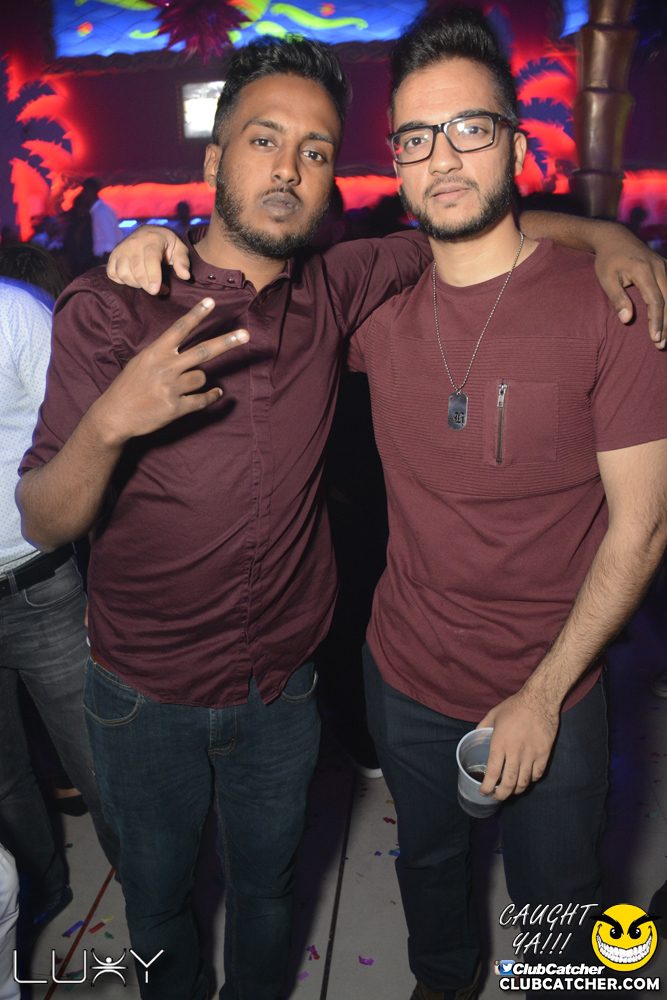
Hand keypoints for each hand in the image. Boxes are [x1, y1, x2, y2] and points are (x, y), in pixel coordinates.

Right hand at [88, 298, 247, 445]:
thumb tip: (186, 349)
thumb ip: (163, 353)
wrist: (114, 416)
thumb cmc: (128, 387)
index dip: (196, 314)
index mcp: (155, 353)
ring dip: (199, 381)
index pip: (179, 329)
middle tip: (245, 335)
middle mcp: (165, 368)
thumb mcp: (141, 362)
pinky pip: (203, 399)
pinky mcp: (176, 408)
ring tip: (183, 386)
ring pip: (202, 377)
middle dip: (227, 342)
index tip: (211, 302)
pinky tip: (216, 393)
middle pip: (203, 351)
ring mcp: (171, 388)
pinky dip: (212, 396)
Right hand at [106, 225, 190, 294]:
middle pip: (138, 271)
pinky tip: (133, 278)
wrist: (148, 232)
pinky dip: (122, 281)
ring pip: (124, 274)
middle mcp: (134, 243)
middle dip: (148, 286)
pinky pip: (113, 274)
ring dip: (136, 284)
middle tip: (159, 289)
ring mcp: (121, 249)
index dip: (153, 277)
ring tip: (146, 282)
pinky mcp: (113, 256)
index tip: (156, 290)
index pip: (151, 260)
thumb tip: (185, 276)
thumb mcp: (179, 249)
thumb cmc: (166, 244)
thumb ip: (183, 262)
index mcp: (152, 239)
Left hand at [476, 688, 559, 800]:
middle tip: (497, 796)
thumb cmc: (514, 706)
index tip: (483, 791)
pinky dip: (531, 780)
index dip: (487, 787)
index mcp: (500, 743)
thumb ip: (483, 728)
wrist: (539, 700)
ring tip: (511, 790)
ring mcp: (531, 754)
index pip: (493, 773)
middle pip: (509, 783)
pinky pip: (538, 774)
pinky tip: (527, 778)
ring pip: (524, 782)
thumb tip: (475, 737)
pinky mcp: (544, 754)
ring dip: (516, 790)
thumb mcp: (493, 714)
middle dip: (501, 795)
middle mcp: (515, 752)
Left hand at [593, 229, 666, 347]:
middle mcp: (659, 267)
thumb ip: (617, 298)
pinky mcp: (665, 268)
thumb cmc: (607, 260)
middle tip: (661, 345)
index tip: (655, 338)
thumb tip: (626, 320)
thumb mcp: (606, 279)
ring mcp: (665, 266)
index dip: (656, 321)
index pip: (655, 300)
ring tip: (665, 337)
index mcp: (644, 270)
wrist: (615, 237)